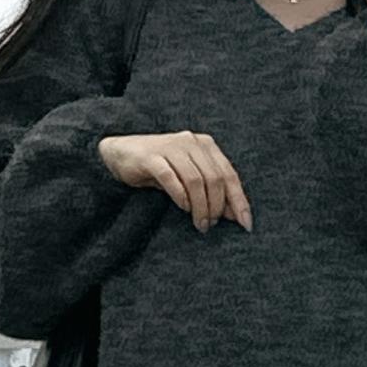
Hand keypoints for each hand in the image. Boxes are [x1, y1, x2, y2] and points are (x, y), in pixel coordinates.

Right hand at [97, 129, 252, 232]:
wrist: (120, 153)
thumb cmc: (159, 167)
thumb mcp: (188, 178)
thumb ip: (211, 191)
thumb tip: (234, 215)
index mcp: (205, 145)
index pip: (229, 175)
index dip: (239, 201)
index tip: (246, 224)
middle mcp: (191, 142)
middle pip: (214, 178)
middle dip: (217, 207)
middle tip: (210, 225)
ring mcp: (171, 147)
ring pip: (195, 180)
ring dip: (200, 206)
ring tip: (199, 224)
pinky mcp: (151, 157)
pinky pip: (171, 178)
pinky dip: (180, 196)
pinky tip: (182, 208)